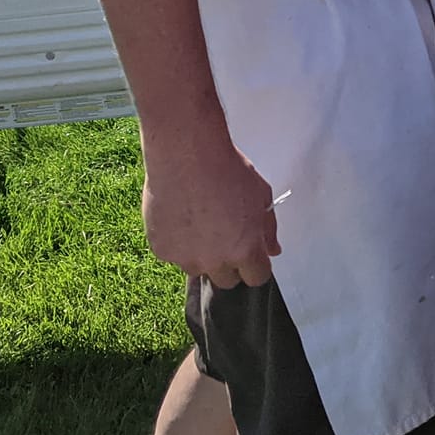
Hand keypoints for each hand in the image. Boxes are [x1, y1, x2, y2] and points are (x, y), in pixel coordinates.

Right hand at [141, 130, 280, 289]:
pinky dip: (176, 242)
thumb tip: (272, 250)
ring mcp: (186, 258)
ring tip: (198, 220)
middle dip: (229, 263)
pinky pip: (173, 254)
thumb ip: (268, 228)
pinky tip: (178, 215)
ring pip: (197, 268)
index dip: (255, 265)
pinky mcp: (162, 250)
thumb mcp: (261, 194)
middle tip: (223, 236)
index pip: (257, 278)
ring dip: (200, 254)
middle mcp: (216, 261)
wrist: (186, 154)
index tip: (251, 252)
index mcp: (245, 250)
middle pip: (227, 280)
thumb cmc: (227, 169)